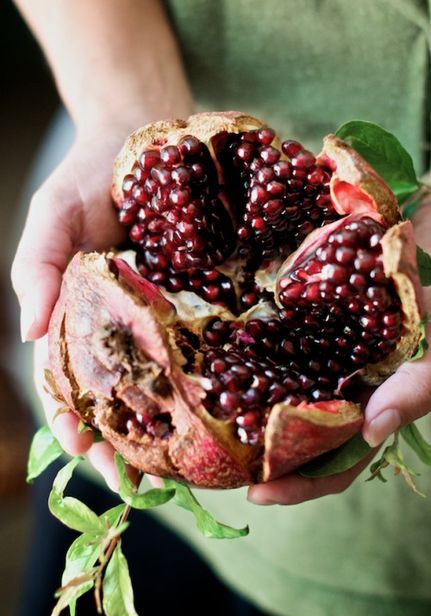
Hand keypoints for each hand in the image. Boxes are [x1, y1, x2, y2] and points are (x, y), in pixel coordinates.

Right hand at [17, 115, 190, 490]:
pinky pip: (196, 346)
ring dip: (160, 430)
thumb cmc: (91, 176)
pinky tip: (214, 415)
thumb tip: (31, 332)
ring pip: (156, 383)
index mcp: (76, 313)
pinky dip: (198, 384)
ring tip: (174, 470)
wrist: (145, 133)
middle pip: (114, 396)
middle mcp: (117, 323)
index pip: (66, 379)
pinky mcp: (197, 299)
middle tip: (135, 482)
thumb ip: (36, 268)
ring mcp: (158, 315)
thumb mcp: (53, 215)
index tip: (84, 450)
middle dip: (118, 443)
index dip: (71, 418)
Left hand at [248, 166, 430, 504]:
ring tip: (210, 415)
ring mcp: (331, 352)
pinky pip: (285, 343)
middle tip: (216, 460)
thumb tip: (374, 430)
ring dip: (253, 409)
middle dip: (262, 455)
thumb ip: (418, 385)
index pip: (340, 461)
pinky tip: (228, 353)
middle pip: (302, 437)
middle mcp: (351, 384)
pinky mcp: (317, 318)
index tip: (256, 492)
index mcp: (381, 402)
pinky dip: (261, 354)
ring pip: (287, 393)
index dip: (302, 485)